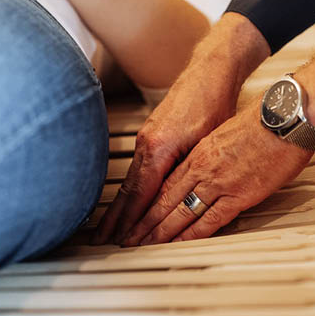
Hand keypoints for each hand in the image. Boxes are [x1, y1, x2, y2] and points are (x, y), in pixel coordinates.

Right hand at [92, 13, 270, 244]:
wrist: (211, 70)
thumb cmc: (214, 100)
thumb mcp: (207, 141)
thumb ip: (188, 170)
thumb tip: (177, 200)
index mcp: (158, 147)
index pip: (140, 195)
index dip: (130, 223)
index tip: (121, 244)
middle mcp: (148, 144)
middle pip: (128, 191)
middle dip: (114, 221)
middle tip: (101, 244)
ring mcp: (148, 139)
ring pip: (132, 182)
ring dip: (120, 209)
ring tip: (107, 231)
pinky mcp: (153, 136)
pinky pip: (138, 171)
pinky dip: (131, 191)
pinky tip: (128, 202)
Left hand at [121, 100, 313, 244]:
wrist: (283, 115)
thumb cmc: (262, 120)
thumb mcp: (226, 133)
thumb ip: (212, 153)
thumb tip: (208, 166)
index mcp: (197, 153)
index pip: (161, 183)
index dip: (143, 204)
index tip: (130, 217)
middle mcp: (201, 167)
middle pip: (162, 200)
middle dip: (140, 223)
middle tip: (123, 239)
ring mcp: (217, 181)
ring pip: (178, 212)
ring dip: (157, 233)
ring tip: (141, 247)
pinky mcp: (237, 194)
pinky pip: (208, 220)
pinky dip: (190, 235)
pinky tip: (177, 245)